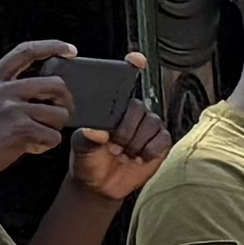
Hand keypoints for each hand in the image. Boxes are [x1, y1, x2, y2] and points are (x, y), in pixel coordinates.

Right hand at [0, 39, 78, 195]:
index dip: (52, 47)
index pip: (25, 52)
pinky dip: (45, 145)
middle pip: (55, 84)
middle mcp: (1, 90)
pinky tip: (29, 147)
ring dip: (53, 127)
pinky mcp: (20, 130)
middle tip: (58, 113)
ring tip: (36, 134)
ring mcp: (11, 109)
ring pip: (59, 113)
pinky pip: (53, 137)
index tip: (70, 50)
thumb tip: (25, 85)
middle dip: (64, 101)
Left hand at [68, 66, 170, 199]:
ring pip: (152, 124)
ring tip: (125, 153)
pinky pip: (163, 138)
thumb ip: (87, 138)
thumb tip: (95, 131)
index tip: (136, 59)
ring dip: (137, 142)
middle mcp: (131, 114)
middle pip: (140, 108)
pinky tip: (139, 156)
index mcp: (110, 108)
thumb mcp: (80, 148)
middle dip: (127, 130)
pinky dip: (151, 149)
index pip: (123, 83)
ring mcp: (147, 127)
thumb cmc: (88, 162)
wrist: (101, 185)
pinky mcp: (160, 142)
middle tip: (115, 144)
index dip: (132, 67)